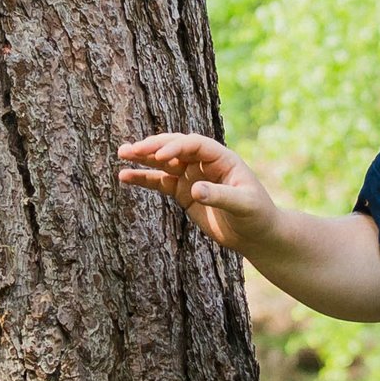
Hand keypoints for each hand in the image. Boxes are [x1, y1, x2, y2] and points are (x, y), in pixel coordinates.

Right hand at [117, 130, 276, 256]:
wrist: (257, 235)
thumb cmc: (257, 216)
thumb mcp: (244, 205)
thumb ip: (220, 196)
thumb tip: (195, 189)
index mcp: (222, 159)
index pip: (194, 145)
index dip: (176, 147)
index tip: (159, 157)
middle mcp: (205, 163)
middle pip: (175, 148)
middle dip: (154, 147)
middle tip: (132, 149)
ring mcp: (192, 177)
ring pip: (164, 163)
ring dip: (143, 158)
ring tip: (122, 153)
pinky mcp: (184, 193)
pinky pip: (160, 182)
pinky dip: (143, 179)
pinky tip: (125, 176)